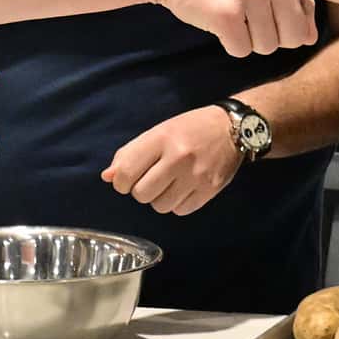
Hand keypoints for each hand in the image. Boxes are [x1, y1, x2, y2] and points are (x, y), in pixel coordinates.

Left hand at [102, 106, 241, 214]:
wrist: (231, 128)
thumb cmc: (190, 128)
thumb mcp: (158, 131)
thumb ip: (130, 153)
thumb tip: (108, 177)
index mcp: (162, 138)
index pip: (126, 172)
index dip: (121, 182)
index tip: (127, 179)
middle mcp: (179, 157)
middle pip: (141, 194)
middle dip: (141, 190)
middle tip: (151, 179)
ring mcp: (196, 176)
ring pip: (160, 206)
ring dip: (160, 198)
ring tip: (169, 183)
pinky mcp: (210, 190)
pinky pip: (180, 211)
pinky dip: (177, 203)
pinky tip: (183, 188)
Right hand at [155, 0, 338, 56]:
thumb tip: (310, 29)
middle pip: (300, 35)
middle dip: (278, 32)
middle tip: (252, 8)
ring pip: (272, 46)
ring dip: (252, 38)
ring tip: (233, 8)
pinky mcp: (229, 13)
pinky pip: (243, 49)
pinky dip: (229, 43)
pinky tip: (217, 19)